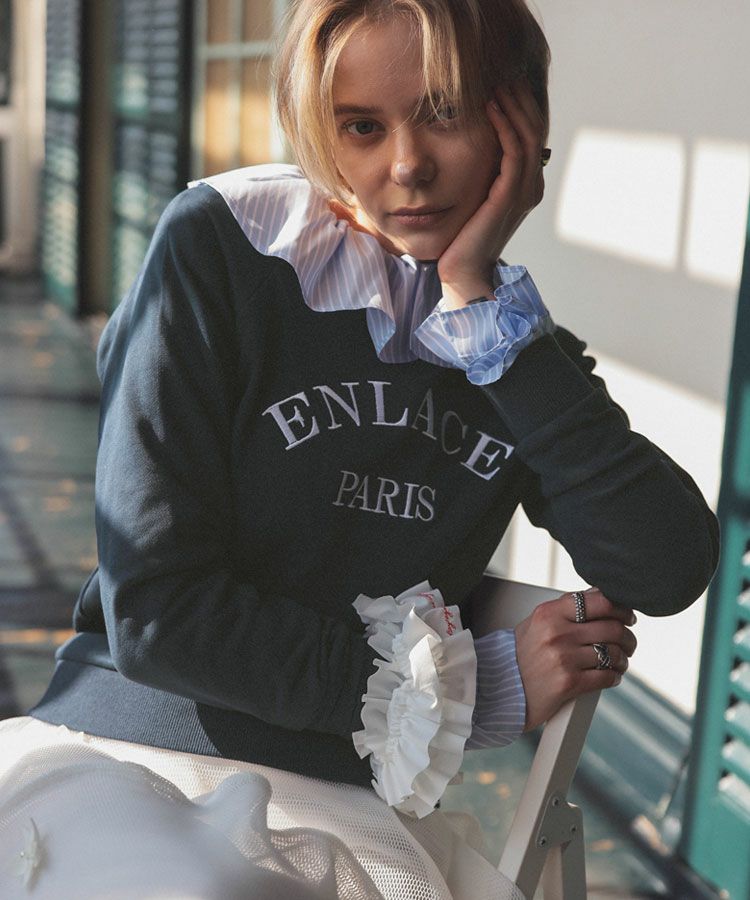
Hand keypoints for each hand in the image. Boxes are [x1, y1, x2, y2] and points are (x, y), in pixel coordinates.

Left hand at [438, 80, 547, 308]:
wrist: (464, 272)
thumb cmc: (463, 239)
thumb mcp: (474, 199)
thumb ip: (482, 176)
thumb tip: (471, 148)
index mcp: (524, 187)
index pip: (529, 136)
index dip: (520, 107)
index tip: (502, 83)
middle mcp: (529, 188)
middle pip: (533, 130)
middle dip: (519, 100)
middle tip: (502, 74)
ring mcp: (521, 193)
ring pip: (526, 137)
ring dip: (512, 107)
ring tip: (497, 84)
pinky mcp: (508, 198)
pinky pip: (512, 154)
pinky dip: (503, 127)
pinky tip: (490, 109)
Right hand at [514, 588, 636, 730]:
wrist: (500, 688)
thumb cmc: (522, 655)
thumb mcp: (538, 623)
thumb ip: (567, 609)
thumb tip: (601, 595)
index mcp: (549, 613)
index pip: (599, 602)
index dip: (621, 609)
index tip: (627, 616)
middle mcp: (556, 633)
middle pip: (612, 628)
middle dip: (628, 637)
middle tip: (628, 642)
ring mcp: (563, 658)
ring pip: (613, 653)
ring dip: (623, 659)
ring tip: (620, 661)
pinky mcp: (569, 683)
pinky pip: (606, 676)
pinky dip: (615, 676)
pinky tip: (612, 676)